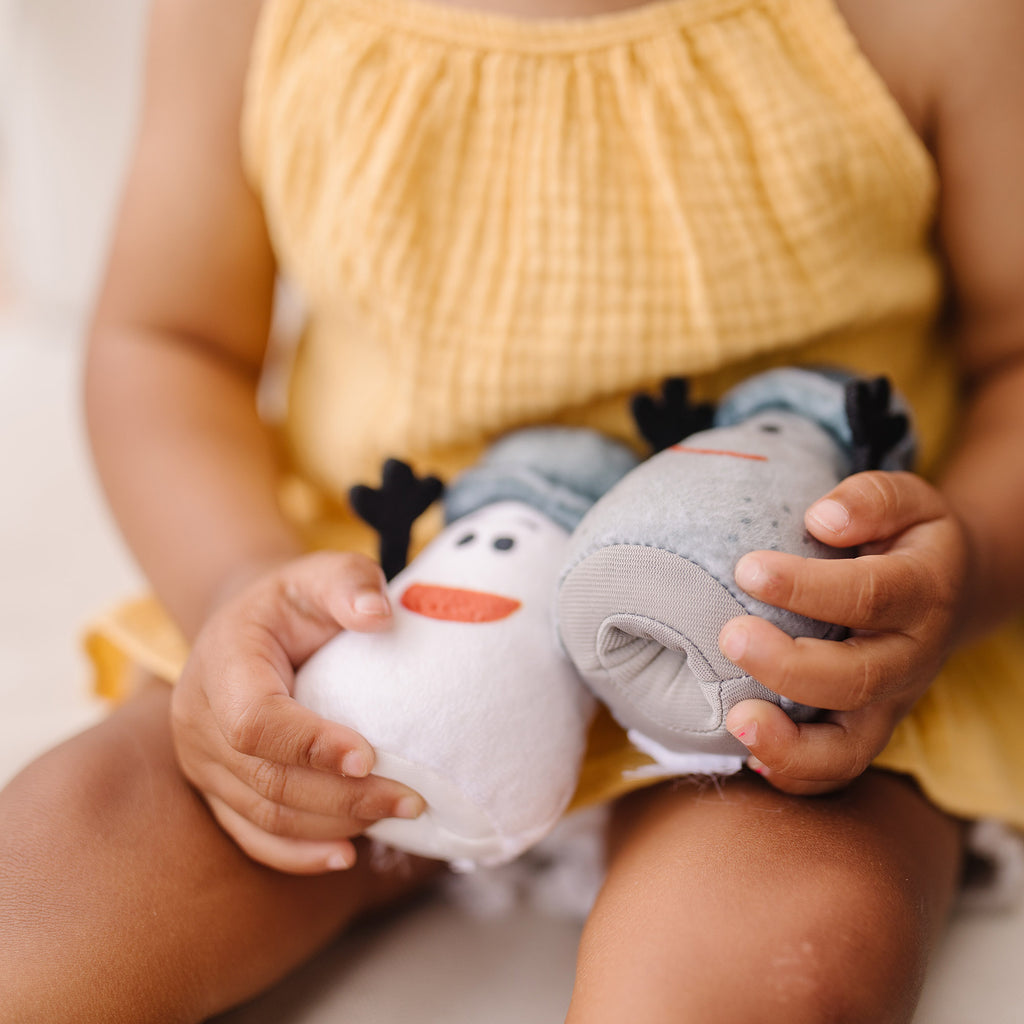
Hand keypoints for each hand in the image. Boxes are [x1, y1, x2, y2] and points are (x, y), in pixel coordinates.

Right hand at [170, 552, 425, 872]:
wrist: (253, 628)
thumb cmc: (295, 602)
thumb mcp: (321, 574)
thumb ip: (349, 583)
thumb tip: (379, 616)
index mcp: (221, 663)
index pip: (256, 721)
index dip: (310, 745)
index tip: (370, 755)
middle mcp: (199, 719)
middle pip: (265, 779)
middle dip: (343, 796)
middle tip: (411, 796)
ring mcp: (202, 762)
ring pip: (264, 814)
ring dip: (333, 825)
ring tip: (396, 814)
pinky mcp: (217, 790)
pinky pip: (251, 835)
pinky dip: (298, 853)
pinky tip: (345, 856)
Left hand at [718, 471, 968, 795]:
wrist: (947, 589)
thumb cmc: (905, 538)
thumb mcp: (906, 500)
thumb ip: (871, 499)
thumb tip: (822, 519)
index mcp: (921, 592)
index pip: (869, 595)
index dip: (807, 587)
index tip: (748, 568)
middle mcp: (910, 656)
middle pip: (857, 678)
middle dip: (788, 665)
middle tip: (730, 636)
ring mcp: (889, 702)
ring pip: (850, 746)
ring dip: (791, 744)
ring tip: (737, 721)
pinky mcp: (866, 729)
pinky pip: (836, 770)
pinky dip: (796, 773)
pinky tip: (751, 755)